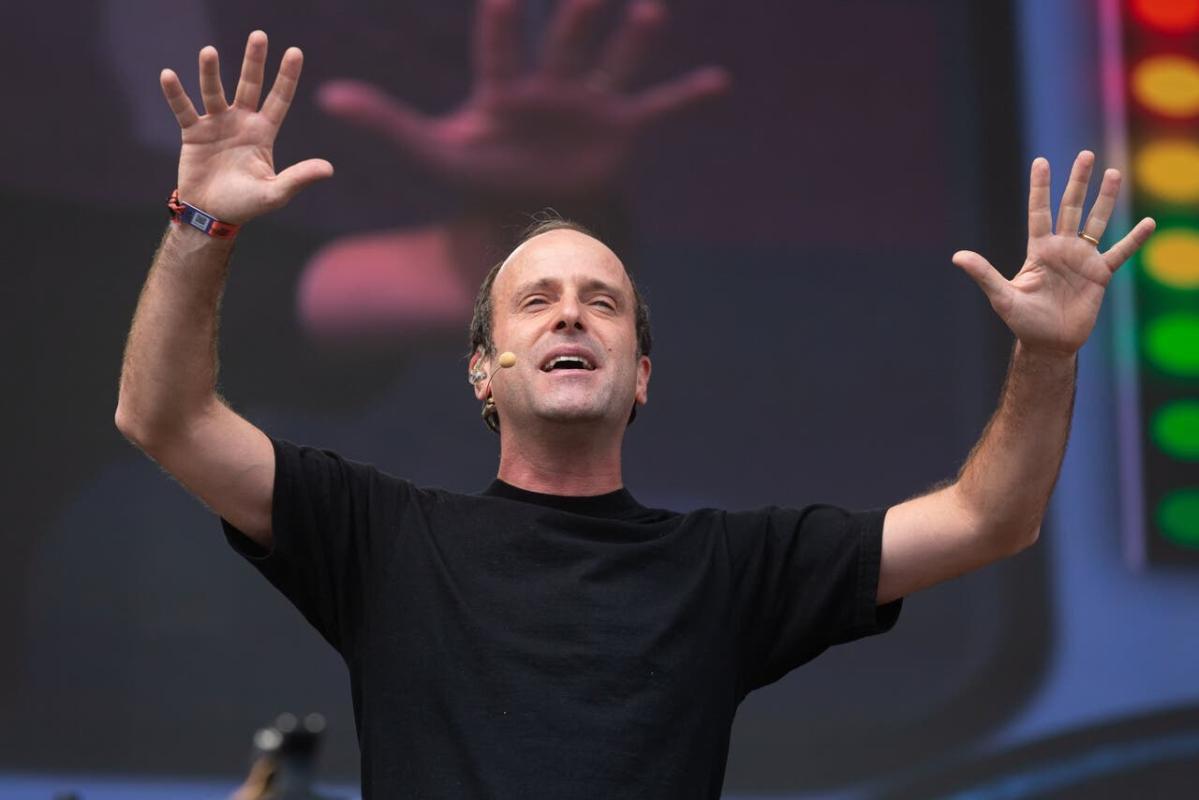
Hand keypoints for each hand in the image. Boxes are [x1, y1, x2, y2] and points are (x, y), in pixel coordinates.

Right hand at [161, 31, 332, 223]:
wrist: (212, 215)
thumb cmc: (246, 204)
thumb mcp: (276, 193)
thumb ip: (299, 178)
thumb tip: (329, 169)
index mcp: (263, 133)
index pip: (279, 99)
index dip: (287, 76)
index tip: (295, 51)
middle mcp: (241, 123)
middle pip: (250, 85)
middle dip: (254, 61)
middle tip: (259, 35)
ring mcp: (216, 125)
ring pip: (214, 92)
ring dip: (210, 73)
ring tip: (208, 51)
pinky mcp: (193, 133)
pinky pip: (184, 109)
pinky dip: (176, 94)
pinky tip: (168, 75)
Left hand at [315, 0, 728, 198]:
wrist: (530, 204)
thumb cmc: (481, 173)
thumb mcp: (433, 151)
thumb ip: (388, 121)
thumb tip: (330, 96)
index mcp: (504, 87)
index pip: (501, 48)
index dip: (502, 24)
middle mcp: (551, 85)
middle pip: (565, 42)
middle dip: (577, 13)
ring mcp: (591, 104)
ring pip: (615, 63)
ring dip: (634, 40)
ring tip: (650, 10)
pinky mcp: (623, 130)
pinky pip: (659, 110)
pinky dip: (688, 99)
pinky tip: (718, 84)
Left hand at [952, 151, 1155, 354]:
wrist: (1048, 343)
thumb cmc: (1023, 321)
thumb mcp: (1002, 297)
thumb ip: (983, 274)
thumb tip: (957, 257)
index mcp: (1038, 250)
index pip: (1039, 212)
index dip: (1040, 187)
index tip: (1042, 161)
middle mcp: (1061, 249)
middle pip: (1071, 208)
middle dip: (1078, 182)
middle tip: (1086, 155)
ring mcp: (1082, 259)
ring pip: (1097, 222)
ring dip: (1105, 199)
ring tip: (1114, 173)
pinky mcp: (1100, 275)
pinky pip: (1119, 253)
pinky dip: (1133, 239)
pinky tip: (1147, 223)